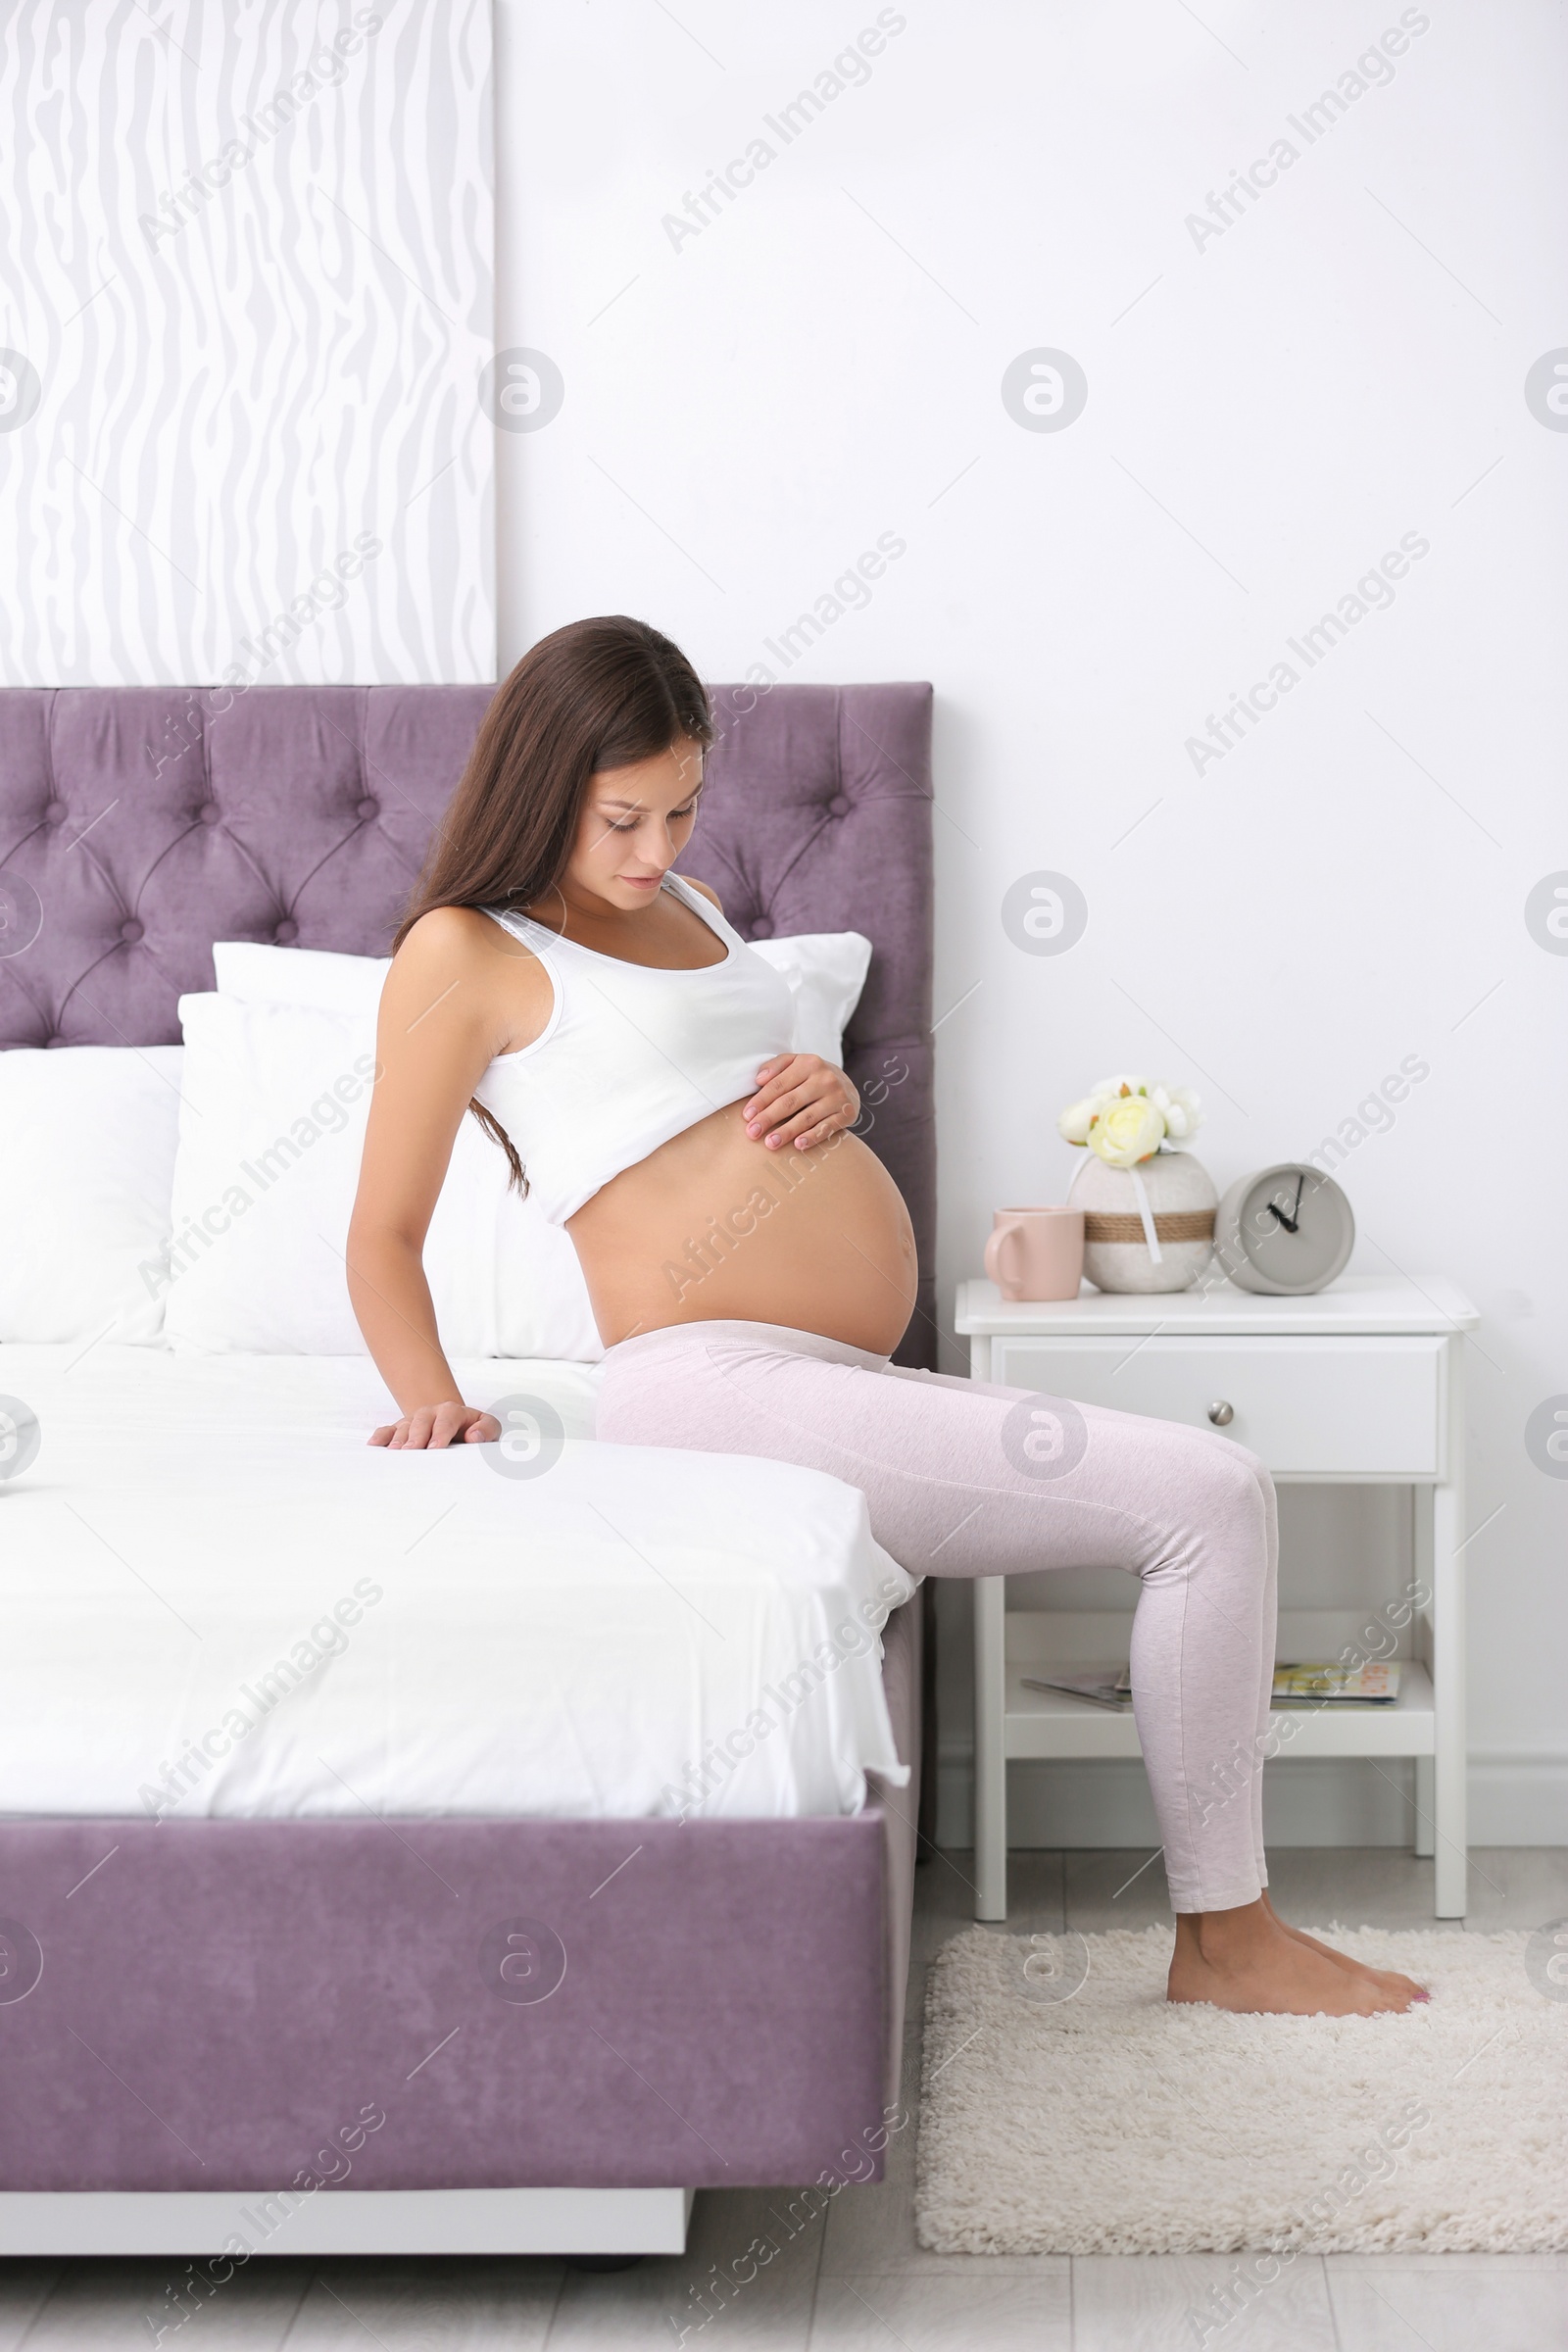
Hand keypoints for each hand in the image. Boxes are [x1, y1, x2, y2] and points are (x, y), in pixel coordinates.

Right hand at [370, 1403, 500, 1448]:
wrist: (456, 1424)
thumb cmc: (473, 1430)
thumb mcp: (487, 1427)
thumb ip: (487, 1429)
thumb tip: (475, 1435)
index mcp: (453, 1411)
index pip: (446, 1420)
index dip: (441, 1433)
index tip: (435, 1448)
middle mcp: (432, 1413)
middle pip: (422, 1421)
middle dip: (416, 1436)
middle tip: (411, 1451)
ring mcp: (415, 1420)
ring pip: (404, 1426)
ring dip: (398, 1439)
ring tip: (394, 1453)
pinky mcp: (402, 1429)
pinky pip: (389, 1430)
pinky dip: (381, 1436)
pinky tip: (374, 1445)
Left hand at [743, 1053, 859, 1150]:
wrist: (848, 1084)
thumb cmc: (812, 1076)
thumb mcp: (796, 1063)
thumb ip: (776, 1066)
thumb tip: (758, 1079)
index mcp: (808, 1063)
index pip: (779, 1084)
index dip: (761, 1100)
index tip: (747, 1115)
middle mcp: (825, 1079)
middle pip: (790, 1101)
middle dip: (768, 1118)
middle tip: (752, 1133)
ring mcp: (837, 1097)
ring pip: (807, 1117)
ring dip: (787, 1131)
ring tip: (770, 1143)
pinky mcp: (847, 1114)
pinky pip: (827, 1128)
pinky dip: (812, 1137)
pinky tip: (798, 1145)